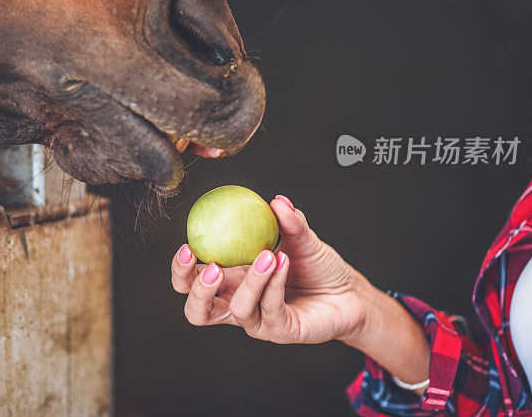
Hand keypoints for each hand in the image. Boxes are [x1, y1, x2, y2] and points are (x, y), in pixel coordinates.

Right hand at [171, 195, 368, 343]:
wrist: (349, 294)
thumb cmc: (317, 268)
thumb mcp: (302, 239)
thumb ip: (289, 222)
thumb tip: (277, 200)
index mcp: (231, 281)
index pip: (192, 282)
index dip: (181, 270)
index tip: (187, 246)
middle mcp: (238, 303)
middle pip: (198, 311)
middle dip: (196, 290)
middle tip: (210, 265)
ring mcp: (258, 321)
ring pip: (237, 308)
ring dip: (251, 280)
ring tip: (268, 255)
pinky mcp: (280, 331)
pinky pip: (270, 309)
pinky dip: (274, 283)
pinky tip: (283, 262)